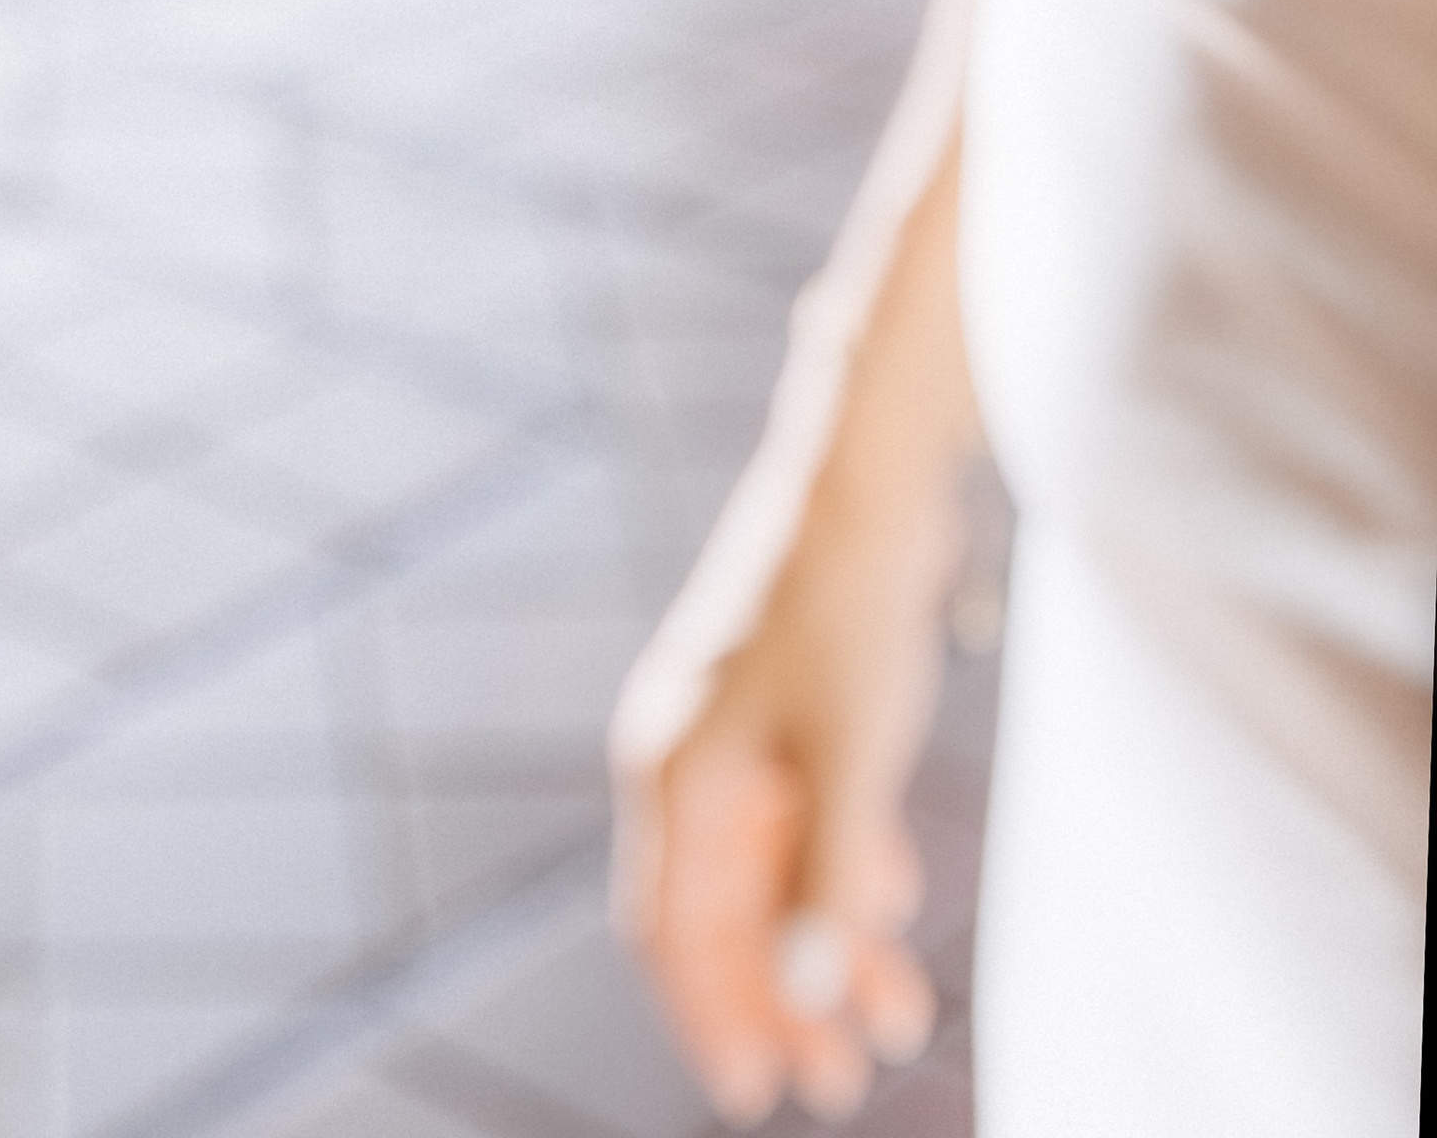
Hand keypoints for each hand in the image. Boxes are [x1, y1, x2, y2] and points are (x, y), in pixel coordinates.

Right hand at [610, 467, 959, 1124]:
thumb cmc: (845, 620)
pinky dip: (839, 871)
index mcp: (673, 771)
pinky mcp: (782, 709)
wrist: (868, 490)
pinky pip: (799, 820)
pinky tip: (894, 904)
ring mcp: (735, 732)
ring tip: (899, 1019)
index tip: (756, 1093)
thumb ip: (826, 883)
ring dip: (823, 943)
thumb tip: (809, 998)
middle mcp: (687, 757)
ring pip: (769, 868)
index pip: (669, 929)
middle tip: (841, 1085)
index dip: (710, 1014)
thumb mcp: (846, 765)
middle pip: (721, 912)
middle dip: (779, 1000)